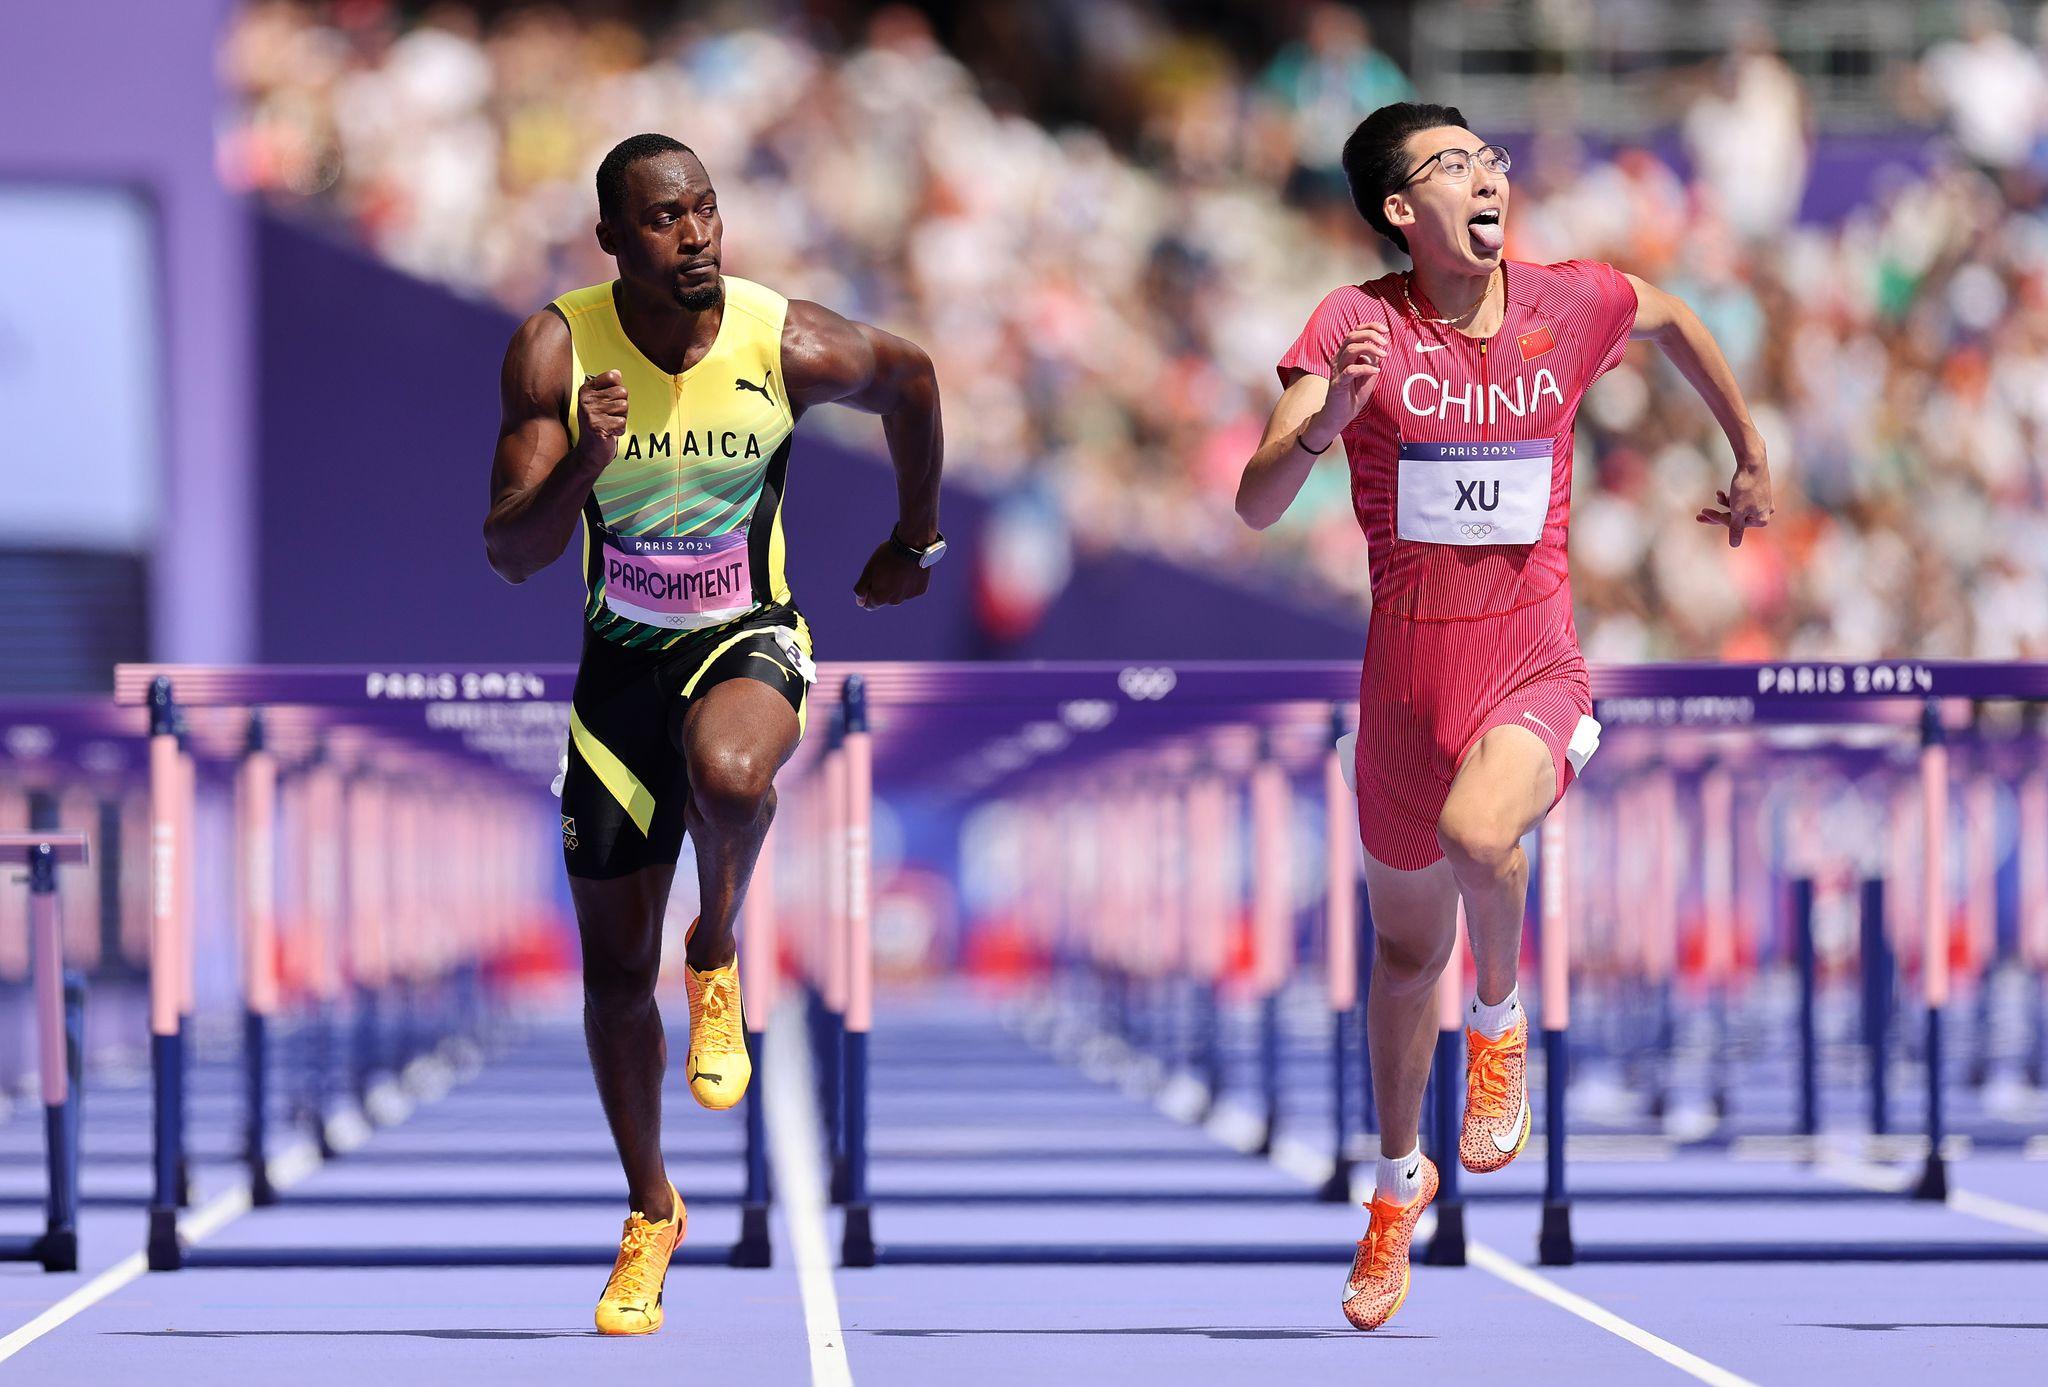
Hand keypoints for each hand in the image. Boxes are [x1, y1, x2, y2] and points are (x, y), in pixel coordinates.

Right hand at [574, 370, 628, 462]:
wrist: (590, 452)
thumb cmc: (600, 424)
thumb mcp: (602, 403)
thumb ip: (609, 387)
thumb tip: (617, 373)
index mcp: (586, 390)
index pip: (613, 377)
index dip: (618, 391)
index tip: (609, 402)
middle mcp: (586, 399)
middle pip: (622, 392)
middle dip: (622, 407)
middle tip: (609, 417)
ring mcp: (590, 413)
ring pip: (624, 406)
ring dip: (621, 418)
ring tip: (609, 425)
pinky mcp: (597, 426)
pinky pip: (622, 422)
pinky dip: (620, 430)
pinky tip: (609, 433)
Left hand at [852, 538, 930, 609]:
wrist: (912, 545)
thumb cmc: (886, 556)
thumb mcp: (868, 570)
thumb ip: (861, 588)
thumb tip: (860, 602)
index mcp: (880, 598)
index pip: (869, 605)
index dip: (868, 593)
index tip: (872, 580)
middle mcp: (895, 602)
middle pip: (885, 600)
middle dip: (883, 589)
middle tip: (886, 571)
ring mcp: (909, 596)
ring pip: (898, 594)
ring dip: (896, 586)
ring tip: (898, 569)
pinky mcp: (920, 590)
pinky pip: (911, 589)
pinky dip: (908, 582)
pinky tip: (908, 570)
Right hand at [1302, 325, 1389, 450]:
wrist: (1340, 416)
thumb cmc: (1353, 395)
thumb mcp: (1367, 374)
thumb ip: (1372, 360)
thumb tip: (1380, 349)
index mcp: (1345, 354)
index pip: (1355, 332)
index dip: (1370, 326)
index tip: (1385, 329)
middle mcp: (1339, 359)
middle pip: (1352, 336)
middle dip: (1371, 335)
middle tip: (1385, 342)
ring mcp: (1337, 371)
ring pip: (1351, 349)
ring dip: (1370, 348)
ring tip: (1384, 354)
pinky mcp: (1338, 384)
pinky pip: (1351, 370)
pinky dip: (1366, 368)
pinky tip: (1376, 370)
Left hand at [1698, 456, 1772, 547]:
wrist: (1752, 462)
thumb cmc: (1745, 487)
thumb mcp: (1738, 511)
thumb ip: (1735, 529)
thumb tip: (1734, 545)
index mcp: (1762, 520)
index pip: (1735, 525)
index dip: (1718, 519)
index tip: (1703, 512)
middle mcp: (1765, 512)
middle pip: (1736, 518)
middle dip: (1717, 515)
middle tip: (1700, 514)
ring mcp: (1762, 502)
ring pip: (1737, 508)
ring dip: (1724, 503)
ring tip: (1718, 495)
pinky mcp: (1757, 492)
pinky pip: (1741, 499)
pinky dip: (1731, 497)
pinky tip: (1722, 492)